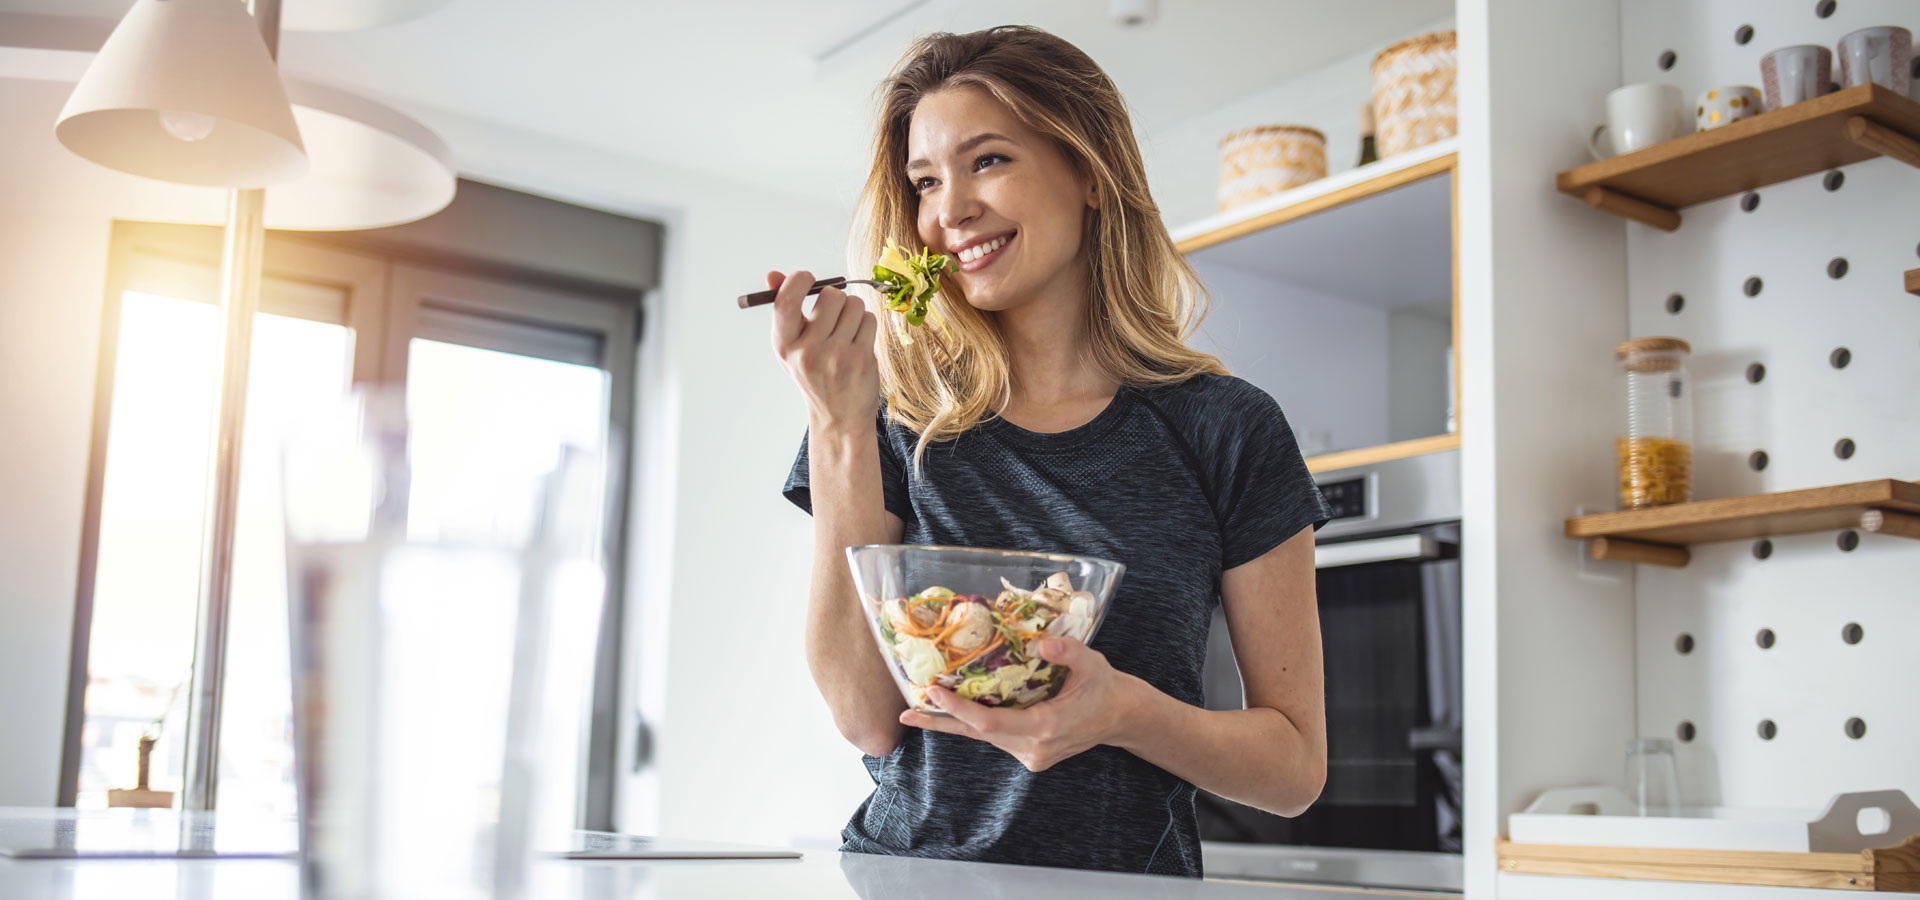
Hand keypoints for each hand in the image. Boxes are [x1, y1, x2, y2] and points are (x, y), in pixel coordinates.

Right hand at [768, 270, 879, 431]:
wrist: (839, 416)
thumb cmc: (814, 373)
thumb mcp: (792, 346)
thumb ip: (784, 309)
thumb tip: (773, 275)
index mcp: (784, 345)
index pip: (785, 301)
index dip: (798, 281)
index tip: (808, 278)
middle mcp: (807, 352)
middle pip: (831, 295)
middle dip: (836, 298)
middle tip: (834, 315)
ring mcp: (836, 357)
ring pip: (854, 305)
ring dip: (853, 312)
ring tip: (847, 332)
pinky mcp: (861, 359)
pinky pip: (869, 319)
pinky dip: (866, 325)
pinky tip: (859, 342)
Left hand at [898, 637, 1137, 772]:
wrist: (1121, 717)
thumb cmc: (1105, 688)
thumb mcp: (1092, 663)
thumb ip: (1068, 652)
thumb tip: (1040, 644)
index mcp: (1046, 729)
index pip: (991, 723)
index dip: (960, 710)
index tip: (934, 694)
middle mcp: (1033, 749)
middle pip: (978, 735)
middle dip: (942, 722)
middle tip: (905, 715)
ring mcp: (1030, 755)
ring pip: (984, 737)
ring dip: (953, 723)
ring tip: (917, 712)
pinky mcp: (1029, 753)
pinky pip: (994, 736)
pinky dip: (971, 723)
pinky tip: (949, 712)